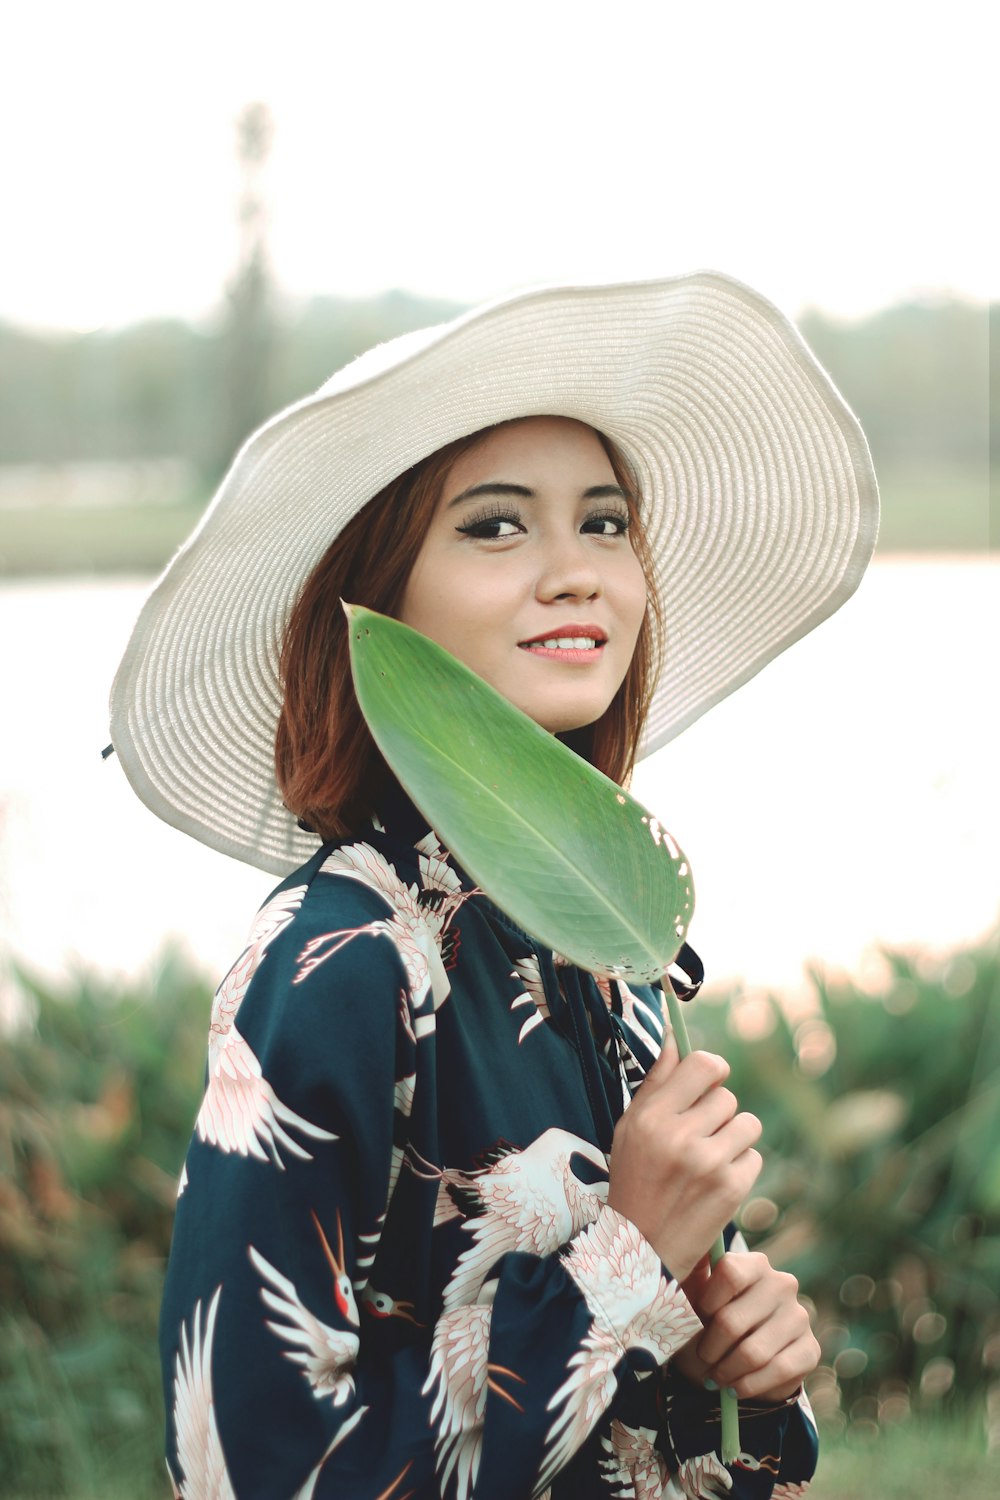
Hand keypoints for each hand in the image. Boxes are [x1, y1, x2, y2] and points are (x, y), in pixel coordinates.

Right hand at [606, 1034, 762, 1282]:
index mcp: (652, 1116)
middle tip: (698, 1136)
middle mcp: (681, 1136)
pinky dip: (740, 1166)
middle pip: (727, 1096)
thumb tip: (675, 1039)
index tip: (708, 1082)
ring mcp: (709, 1163)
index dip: (712, 1071)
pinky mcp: (731, 1189)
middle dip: (717, 1113)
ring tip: (709, 1158)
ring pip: (747, 1124)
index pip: (704, 1064)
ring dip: (733, 1138)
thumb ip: (657, 1082)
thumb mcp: (630, 1128)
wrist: (640, 1250)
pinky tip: (716, 1181)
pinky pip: (754, 1156)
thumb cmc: (633, 1181)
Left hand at [672, 1251, 820, 1401]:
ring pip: (753, 1352)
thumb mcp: (693, 1296)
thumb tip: (680, 1244)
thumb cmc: (709, 1323)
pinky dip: (748, 1386)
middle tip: (702, 1359)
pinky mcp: (810, 1349)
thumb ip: (689, 1272)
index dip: (708, 1302)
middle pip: (733, 1321)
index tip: (698, 1318)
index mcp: (753, 1264)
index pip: (730, 1272)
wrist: (739, 1363)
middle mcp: (782, 1284)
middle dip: (710, 1349)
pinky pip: (778, 1371)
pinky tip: (734, 1388)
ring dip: (726, 1372)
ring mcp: (799, 1316)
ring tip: (714, 1378)